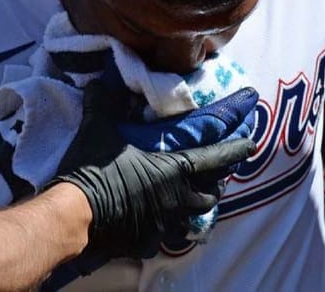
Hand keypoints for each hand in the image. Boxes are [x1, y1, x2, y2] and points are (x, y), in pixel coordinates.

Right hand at [50, 80, 255, 260]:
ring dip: (195, 206)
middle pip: (211, 192)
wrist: (72, 217)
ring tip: (189, 197)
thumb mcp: (99, 129)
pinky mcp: (146, 244)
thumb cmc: (93, 171)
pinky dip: (167, 227)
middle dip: (217, 181)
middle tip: (215, 171)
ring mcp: (163, 227)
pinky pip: (166, 236)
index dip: (237, 148)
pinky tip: (158, 222)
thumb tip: (100, 79)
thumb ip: (105, 102)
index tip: (252, 141)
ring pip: (192, 218)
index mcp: (175, 171)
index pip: (217, 158)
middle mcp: (177, 201)